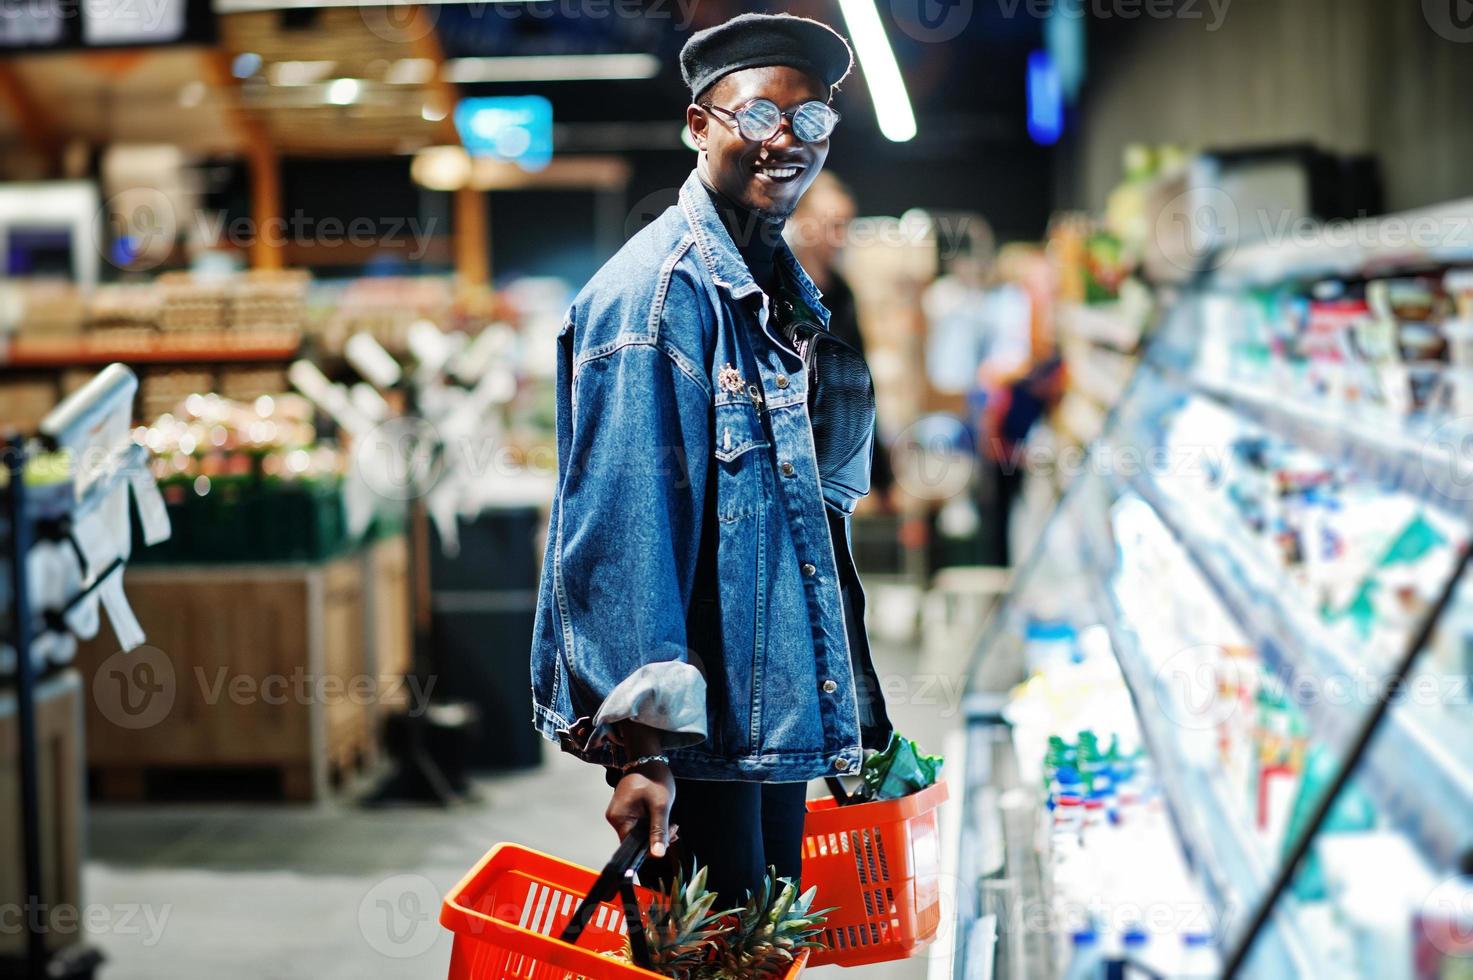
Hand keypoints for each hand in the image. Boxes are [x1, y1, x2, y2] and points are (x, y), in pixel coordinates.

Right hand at [605, 721, 675, 858]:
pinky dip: (652, 824)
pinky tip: (663, 818)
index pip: (632, 846)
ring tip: (671, 821)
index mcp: (619, 818)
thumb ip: (659, 830)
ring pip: (639, 833)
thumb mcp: (660, 805)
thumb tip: (658, 855)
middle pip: (636, 841)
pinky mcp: (626, 810)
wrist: (648, 757)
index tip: (669, 835)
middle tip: (674, 827)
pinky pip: (639, 825)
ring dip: (656, 830)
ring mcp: (620, 814)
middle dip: (657, 837)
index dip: (651, 847)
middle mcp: (615, 818)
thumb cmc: (654, 777)